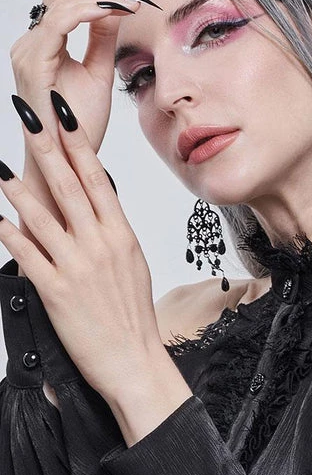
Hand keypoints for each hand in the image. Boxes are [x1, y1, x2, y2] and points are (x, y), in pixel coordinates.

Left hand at [0, 92, 161, 401]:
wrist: (134, 359)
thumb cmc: (133, 312)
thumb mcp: (132, 261)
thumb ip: (112, 230)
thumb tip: (98, 201)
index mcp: (121, 234)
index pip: (97, 178)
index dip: (78, 143)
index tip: (64, 115)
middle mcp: (99, 244)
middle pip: (69, 187)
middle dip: (47, 148)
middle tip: (30, 118)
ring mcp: (77, 267)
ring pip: (43, 217)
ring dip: (19, 189)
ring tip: (1, 166)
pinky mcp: (56, 292)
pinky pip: (28, 256)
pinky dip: (10, 235)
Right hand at [10, 0, 140, 155]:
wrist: (69, 161)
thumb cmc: (79, 125)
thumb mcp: (99, 72)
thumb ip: (103, 38)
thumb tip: (116, 6)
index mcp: (46, 45)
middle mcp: (32, 43)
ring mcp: (29, 52)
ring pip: (63, 3)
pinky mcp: (35, 62)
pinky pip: (62, 24)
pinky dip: (88, 11)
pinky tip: (112, 4)